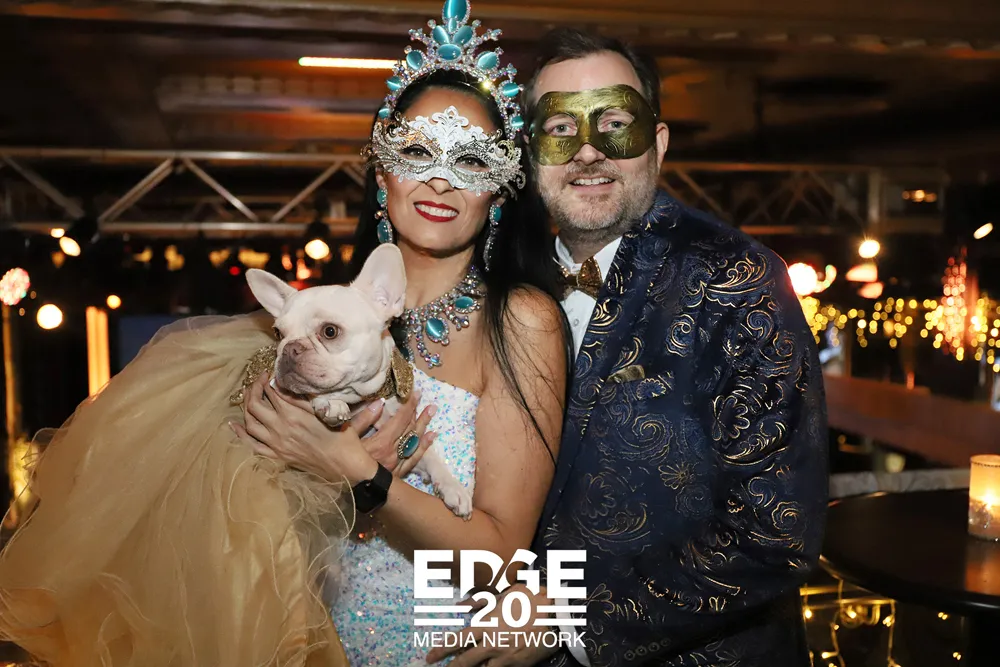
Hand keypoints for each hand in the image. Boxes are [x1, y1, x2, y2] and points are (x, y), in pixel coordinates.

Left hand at [232, 374, 374, 483]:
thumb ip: (301, 398)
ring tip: (249, 397)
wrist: (345, 465)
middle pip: (254, 405)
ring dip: (246, 408)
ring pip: (249, 424)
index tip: (269, 374)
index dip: (266, 380)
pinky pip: (252, 445)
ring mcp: (276, 444)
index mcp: (293, 415)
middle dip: (252, 390)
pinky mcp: (277, 456)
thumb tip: (283, 386)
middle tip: (258, 382)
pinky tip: (235, 424)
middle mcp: (280, 429)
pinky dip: (241, 434)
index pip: (270, 392)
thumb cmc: (340, 436)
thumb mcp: (325, 411)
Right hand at [349, 393, 437, 477]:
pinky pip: (414, 459)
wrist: (346, 490)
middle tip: (430, 403)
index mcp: (382, 442)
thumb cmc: (341, 463)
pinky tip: (431, 436)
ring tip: (432, 412)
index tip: (416, 394)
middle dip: (419, 414)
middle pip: (410, 430)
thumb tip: (379, 403)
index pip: (400, 420)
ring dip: (424, 426)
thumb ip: (363, 420)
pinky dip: (424, 446)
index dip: (409, 406)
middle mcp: (393, 453)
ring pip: (415, 442)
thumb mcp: (346, 438)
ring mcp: (397, 465)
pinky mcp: (397, 475)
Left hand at [426, 585, 559, 666]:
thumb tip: (459, 605)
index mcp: (486, 625)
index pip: (457, 641)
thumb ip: (478, 602)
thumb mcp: (502, 595)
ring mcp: (505, 657)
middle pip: (465, 662)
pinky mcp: (518, 666)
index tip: (429, 657)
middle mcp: (492, 644)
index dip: (440, 650)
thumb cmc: (529, 598)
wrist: (557, 613)